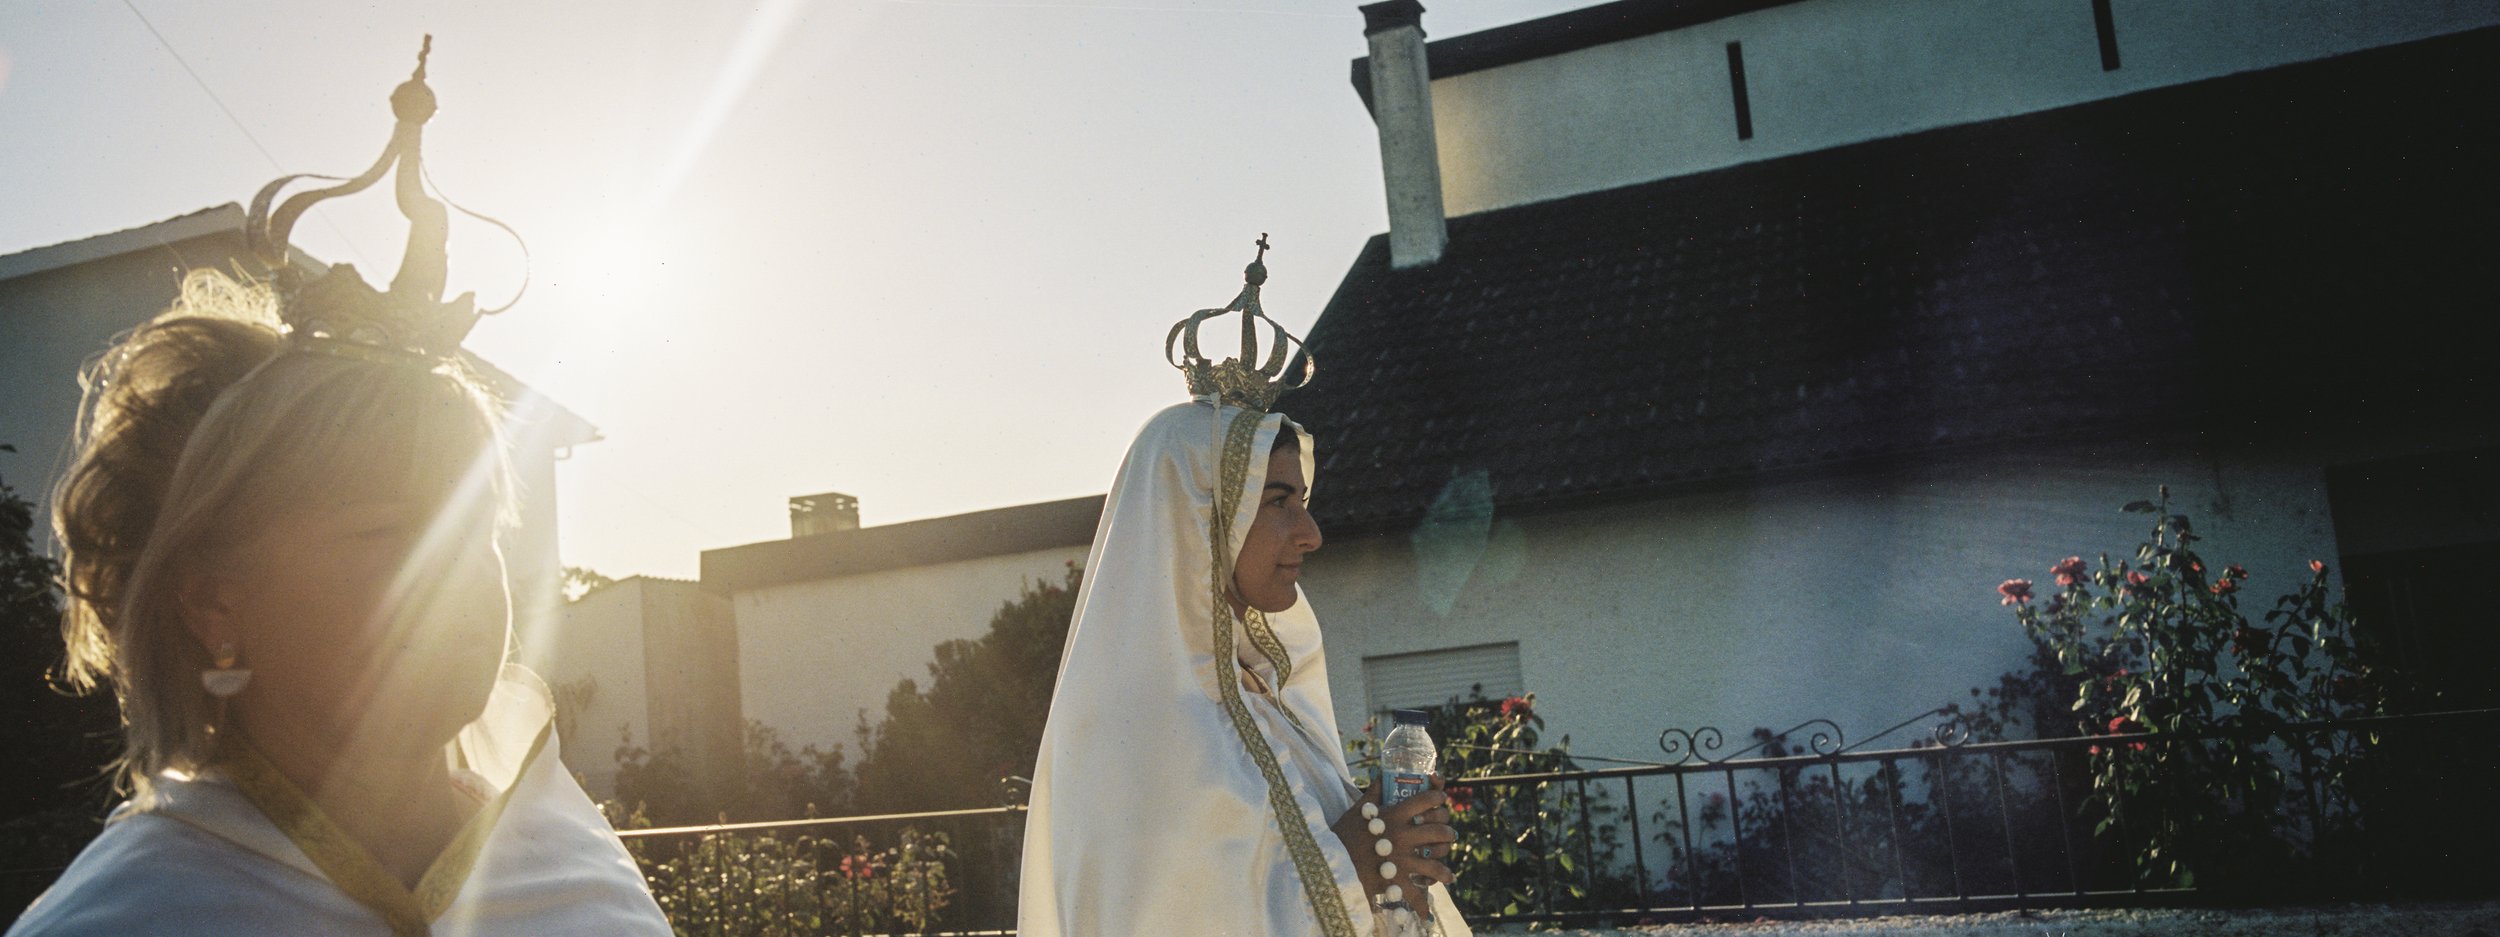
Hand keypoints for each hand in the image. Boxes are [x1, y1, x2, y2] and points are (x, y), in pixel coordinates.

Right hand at [1331, 777, 1456, 897]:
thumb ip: (1372, 794)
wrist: (1328, 862)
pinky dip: (1423, 903)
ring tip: (1448, 873)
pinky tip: (1428, 908)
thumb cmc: (1341, 835)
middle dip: (1448, 831)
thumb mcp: (1356, 810)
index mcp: (1393, 815)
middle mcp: (1402, 835)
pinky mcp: (1396, 879)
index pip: (1425, 800)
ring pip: (1436, 861)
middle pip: (1437, 829)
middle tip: (1449, 834)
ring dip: (1444, 868)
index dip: (1438, 797)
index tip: (1442, 799)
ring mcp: (1402, 858)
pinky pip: (1416, 892)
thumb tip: (1380, 775)